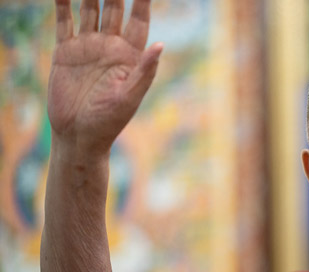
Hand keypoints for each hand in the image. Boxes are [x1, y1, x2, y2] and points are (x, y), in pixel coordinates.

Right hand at [48, 0, 161, 154]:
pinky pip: (65, 22)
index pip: (139, 19)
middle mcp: (111, 46)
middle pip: (114, 8)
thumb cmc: (109, 122)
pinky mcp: (66, 51)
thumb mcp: (129, 97)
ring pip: (89, 9)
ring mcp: (88, 47)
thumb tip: (161, 44)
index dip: (141, 0)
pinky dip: (63, 4)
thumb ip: (144, 71)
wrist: (78, 136)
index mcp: (131, 56)